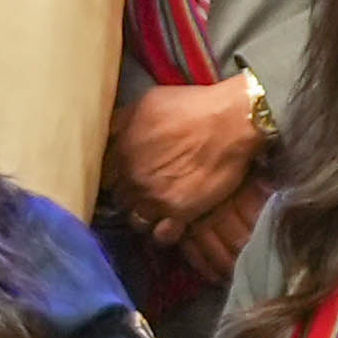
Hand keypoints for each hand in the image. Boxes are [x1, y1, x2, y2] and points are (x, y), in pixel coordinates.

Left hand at [111, 77, 269, 231]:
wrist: (231, 122)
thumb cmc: (193, 107)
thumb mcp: (148, 102)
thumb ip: (123, 121)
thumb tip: (109, 132)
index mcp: (123, 150)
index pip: (106, 174)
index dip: (117, 177)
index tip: (126, 178)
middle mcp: (133, 177)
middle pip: (120, 198)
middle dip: (131, 196)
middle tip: (146, 192)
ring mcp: (154, 197)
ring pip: (136, 220)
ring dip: (144, 216)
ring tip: (157, 209)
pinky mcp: (179, 212)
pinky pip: (161, 235)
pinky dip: (164, 233)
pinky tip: (170, 224)